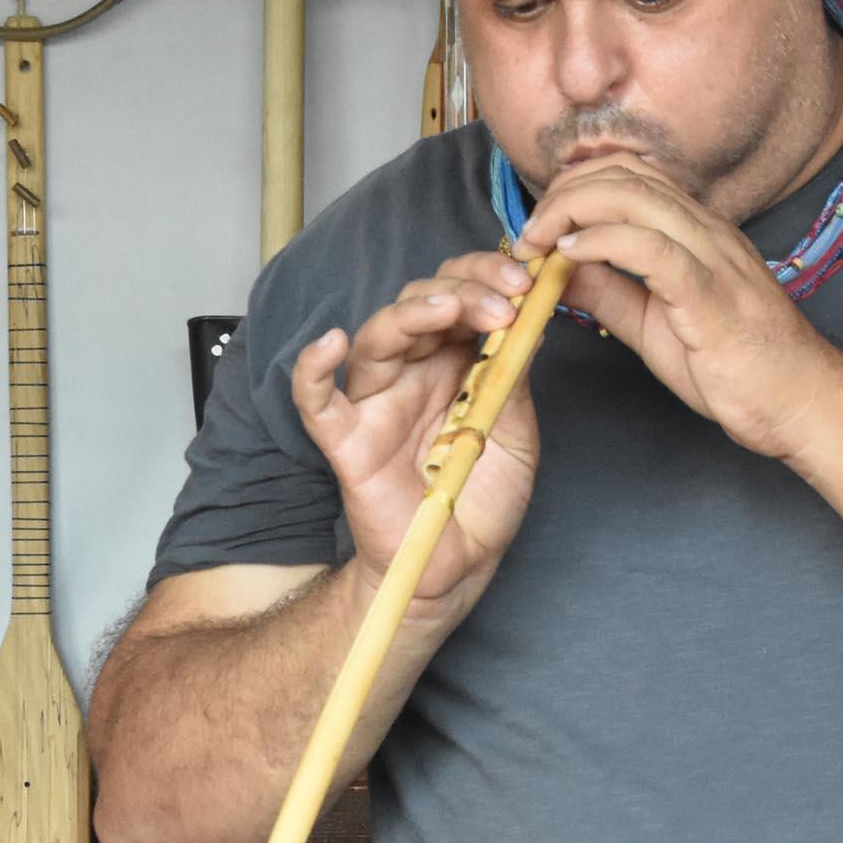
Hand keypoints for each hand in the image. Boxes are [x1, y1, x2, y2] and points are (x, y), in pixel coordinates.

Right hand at [292, 249, 544, 620]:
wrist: (457, 564)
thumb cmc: (482, 498)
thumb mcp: (516, 433)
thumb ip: (513, 380)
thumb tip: (529, 321)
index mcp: (454, 362)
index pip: (462, 296)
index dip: (489, 279)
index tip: (526, 283)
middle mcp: (412, 370)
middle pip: (422, 302)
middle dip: (465, 289)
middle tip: (504, 302)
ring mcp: (377, 401)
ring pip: (378, 335)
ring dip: (413, 312)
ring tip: (449, 309)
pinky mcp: (347, 440)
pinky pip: (316, 401)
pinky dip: (312, 370)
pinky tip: (329, 344)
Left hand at [518, 154, 842, 460]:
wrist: (800, 404)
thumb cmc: (738, 368)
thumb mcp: (653, 323)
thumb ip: (608, 291)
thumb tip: (556, 270)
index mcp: (697, 233)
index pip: (630, 176)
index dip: (574, 188)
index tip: (538, 228)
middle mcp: (707, 231)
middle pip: (624, 176)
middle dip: (563, 194)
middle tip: (526, 235)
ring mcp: (713, 257)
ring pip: (635, 198)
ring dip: (572, 211)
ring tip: (538, 242)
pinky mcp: (711, 294)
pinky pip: (651, 248)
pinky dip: (602, 242)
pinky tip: (570, 255)